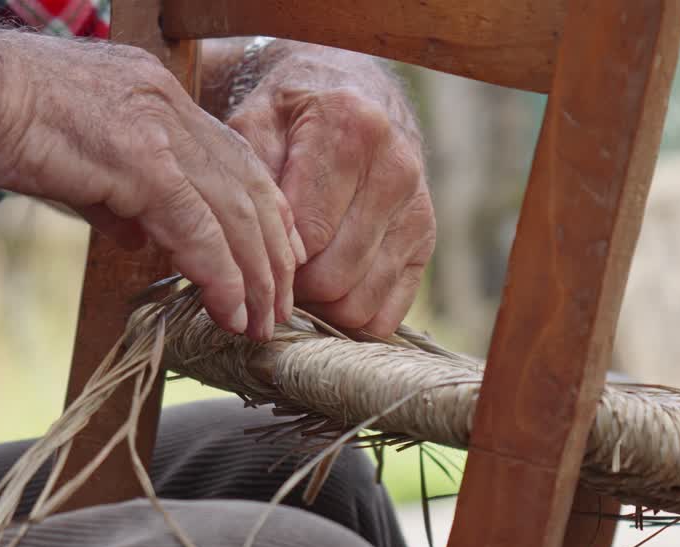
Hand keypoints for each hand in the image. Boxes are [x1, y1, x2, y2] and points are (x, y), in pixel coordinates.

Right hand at [0, 32, 301, 340]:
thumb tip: (140, 238)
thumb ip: (119, 198)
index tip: (283, 253)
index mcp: (159, 95)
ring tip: (261, 322)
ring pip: (234, 213)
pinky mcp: (142, 162)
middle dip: (272, 252)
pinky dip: (219, 275)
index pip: (236, 157)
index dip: (267, 209)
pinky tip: (229, 310)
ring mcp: (160, 131)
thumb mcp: (79, 157)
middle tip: (281, 302)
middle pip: (249, 186)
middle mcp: (171, 105)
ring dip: (254, 275)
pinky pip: (197, 230)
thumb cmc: (4, 118)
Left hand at [225, 46, 434, 336]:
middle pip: (333, 277)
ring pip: (358, 303)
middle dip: (292, 288)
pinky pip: (384, 317)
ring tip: (295, 278)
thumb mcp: (255, 126)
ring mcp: (417, 211)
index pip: (309, 235)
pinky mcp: (426, 242)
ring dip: (318, 306)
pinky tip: (327, 292)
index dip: (271, 259)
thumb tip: (272, 256)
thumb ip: (256, 184)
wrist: (350, 93)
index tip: (253, 254)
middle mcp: (396, 171)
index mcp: (352, 130)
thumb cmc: (290, 117)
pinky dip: (349, 319)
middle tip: (269, 271)